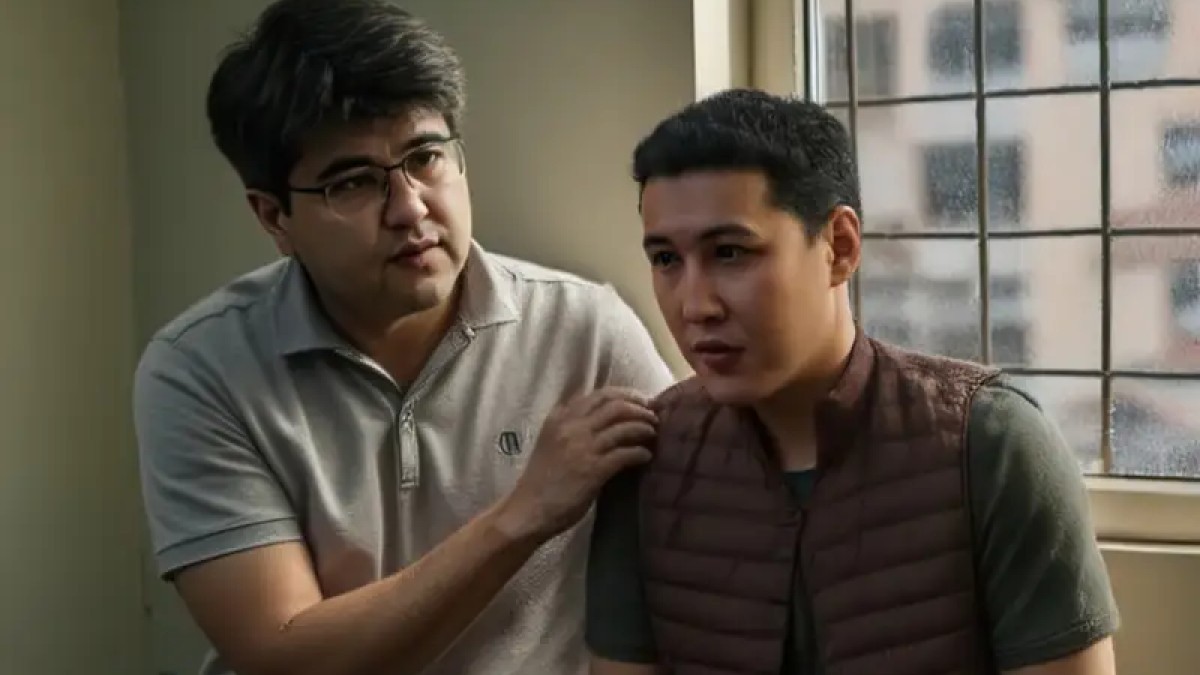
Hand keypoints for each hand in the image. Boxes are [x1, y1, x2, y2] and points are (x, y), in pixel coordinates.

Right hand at [498, 387, 657, 541]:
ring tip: (653, 433)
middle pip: (616, 405)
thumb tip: (601, 416)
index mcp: (560, 417)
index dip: (626, 395)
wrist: (528, 509)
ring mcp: (583, 447)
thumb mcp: (551, 440)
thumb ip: (571, 425)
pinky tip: (646, 456)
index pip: (600, 395)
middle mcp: (572, 426)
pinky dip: (640, 452)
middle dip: (640, 407)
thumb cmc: (541, 479)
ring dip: (644, 427)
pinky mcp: (593, 470)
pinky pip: (626, 453)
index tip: (640, 400)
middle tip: (653, 415)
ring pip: (624, 425)